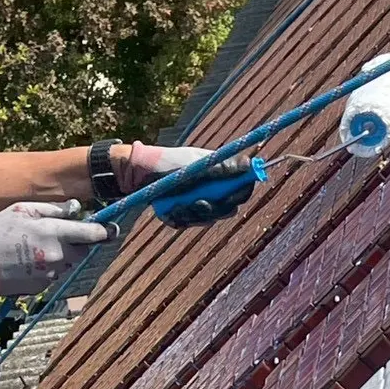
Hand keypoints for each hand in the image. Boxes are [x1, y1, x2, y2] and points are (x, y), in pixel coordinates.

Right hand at [0, 201, 112, 296]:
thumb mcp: (23, 210)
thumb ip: (53, 209)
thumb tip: (76, 208)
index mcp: (56, 233)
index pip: (93, 234)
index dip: (106, 231)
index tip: (114, 230)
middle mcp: (58, 256)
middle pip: (82, 250)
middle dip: (76, 242)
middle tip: (56, 234)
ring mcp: (51, 273)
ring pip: (68, 262)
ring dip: (61, 254)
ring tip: (35, 246)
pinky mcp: (42, 286)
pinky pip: (53, 274)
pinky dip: (47, 266)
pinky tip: (27, 260)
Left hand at [113, 142, 255, 228]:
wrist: (140, 175)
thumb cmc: (168, 164)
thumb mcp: (194, 166)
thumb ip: (221, 169)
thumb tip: (249, 164)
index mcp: (221, 174)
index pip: (243, 188)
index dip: (240, 194)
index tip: (226, 198)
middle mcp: (214, 189)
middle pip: (228, 209)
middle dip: (212, 209)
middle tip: (197, 203)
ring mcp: (201, 203)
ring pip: (209, 219)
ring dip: (193, 214)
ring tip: (177, 205)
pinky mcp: (187, 215)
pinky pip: (190, 224)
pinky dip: (180, 218)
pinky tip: (170, 210)